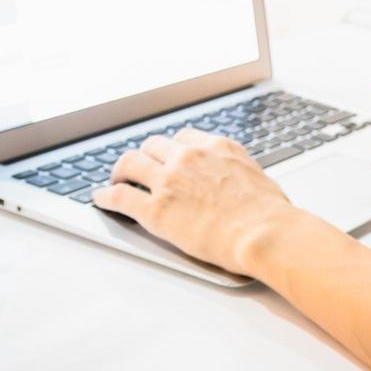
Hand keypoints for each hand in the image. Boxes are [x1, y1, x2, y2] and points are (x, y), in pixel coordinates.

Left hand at [93, 127, 299, 275]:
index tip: (167, 157)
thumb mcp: (257, 176)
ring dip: (120, 171)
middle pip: (152, 146)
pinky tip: (101, 198)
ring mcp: (169, 181)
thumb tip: (235, 181)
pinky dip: (105, 196)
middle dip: (144, 157)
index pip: (183, 138)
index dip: (171, 149)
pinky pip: (119, 196)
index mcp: (217, 147)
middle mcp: (189, 157)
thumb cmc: (269, 213)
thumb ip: (236, 171)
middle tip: (138, 169)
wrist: (264, 232)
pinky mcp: (155, 209)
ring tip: (115, 181)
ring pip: (129, 163)